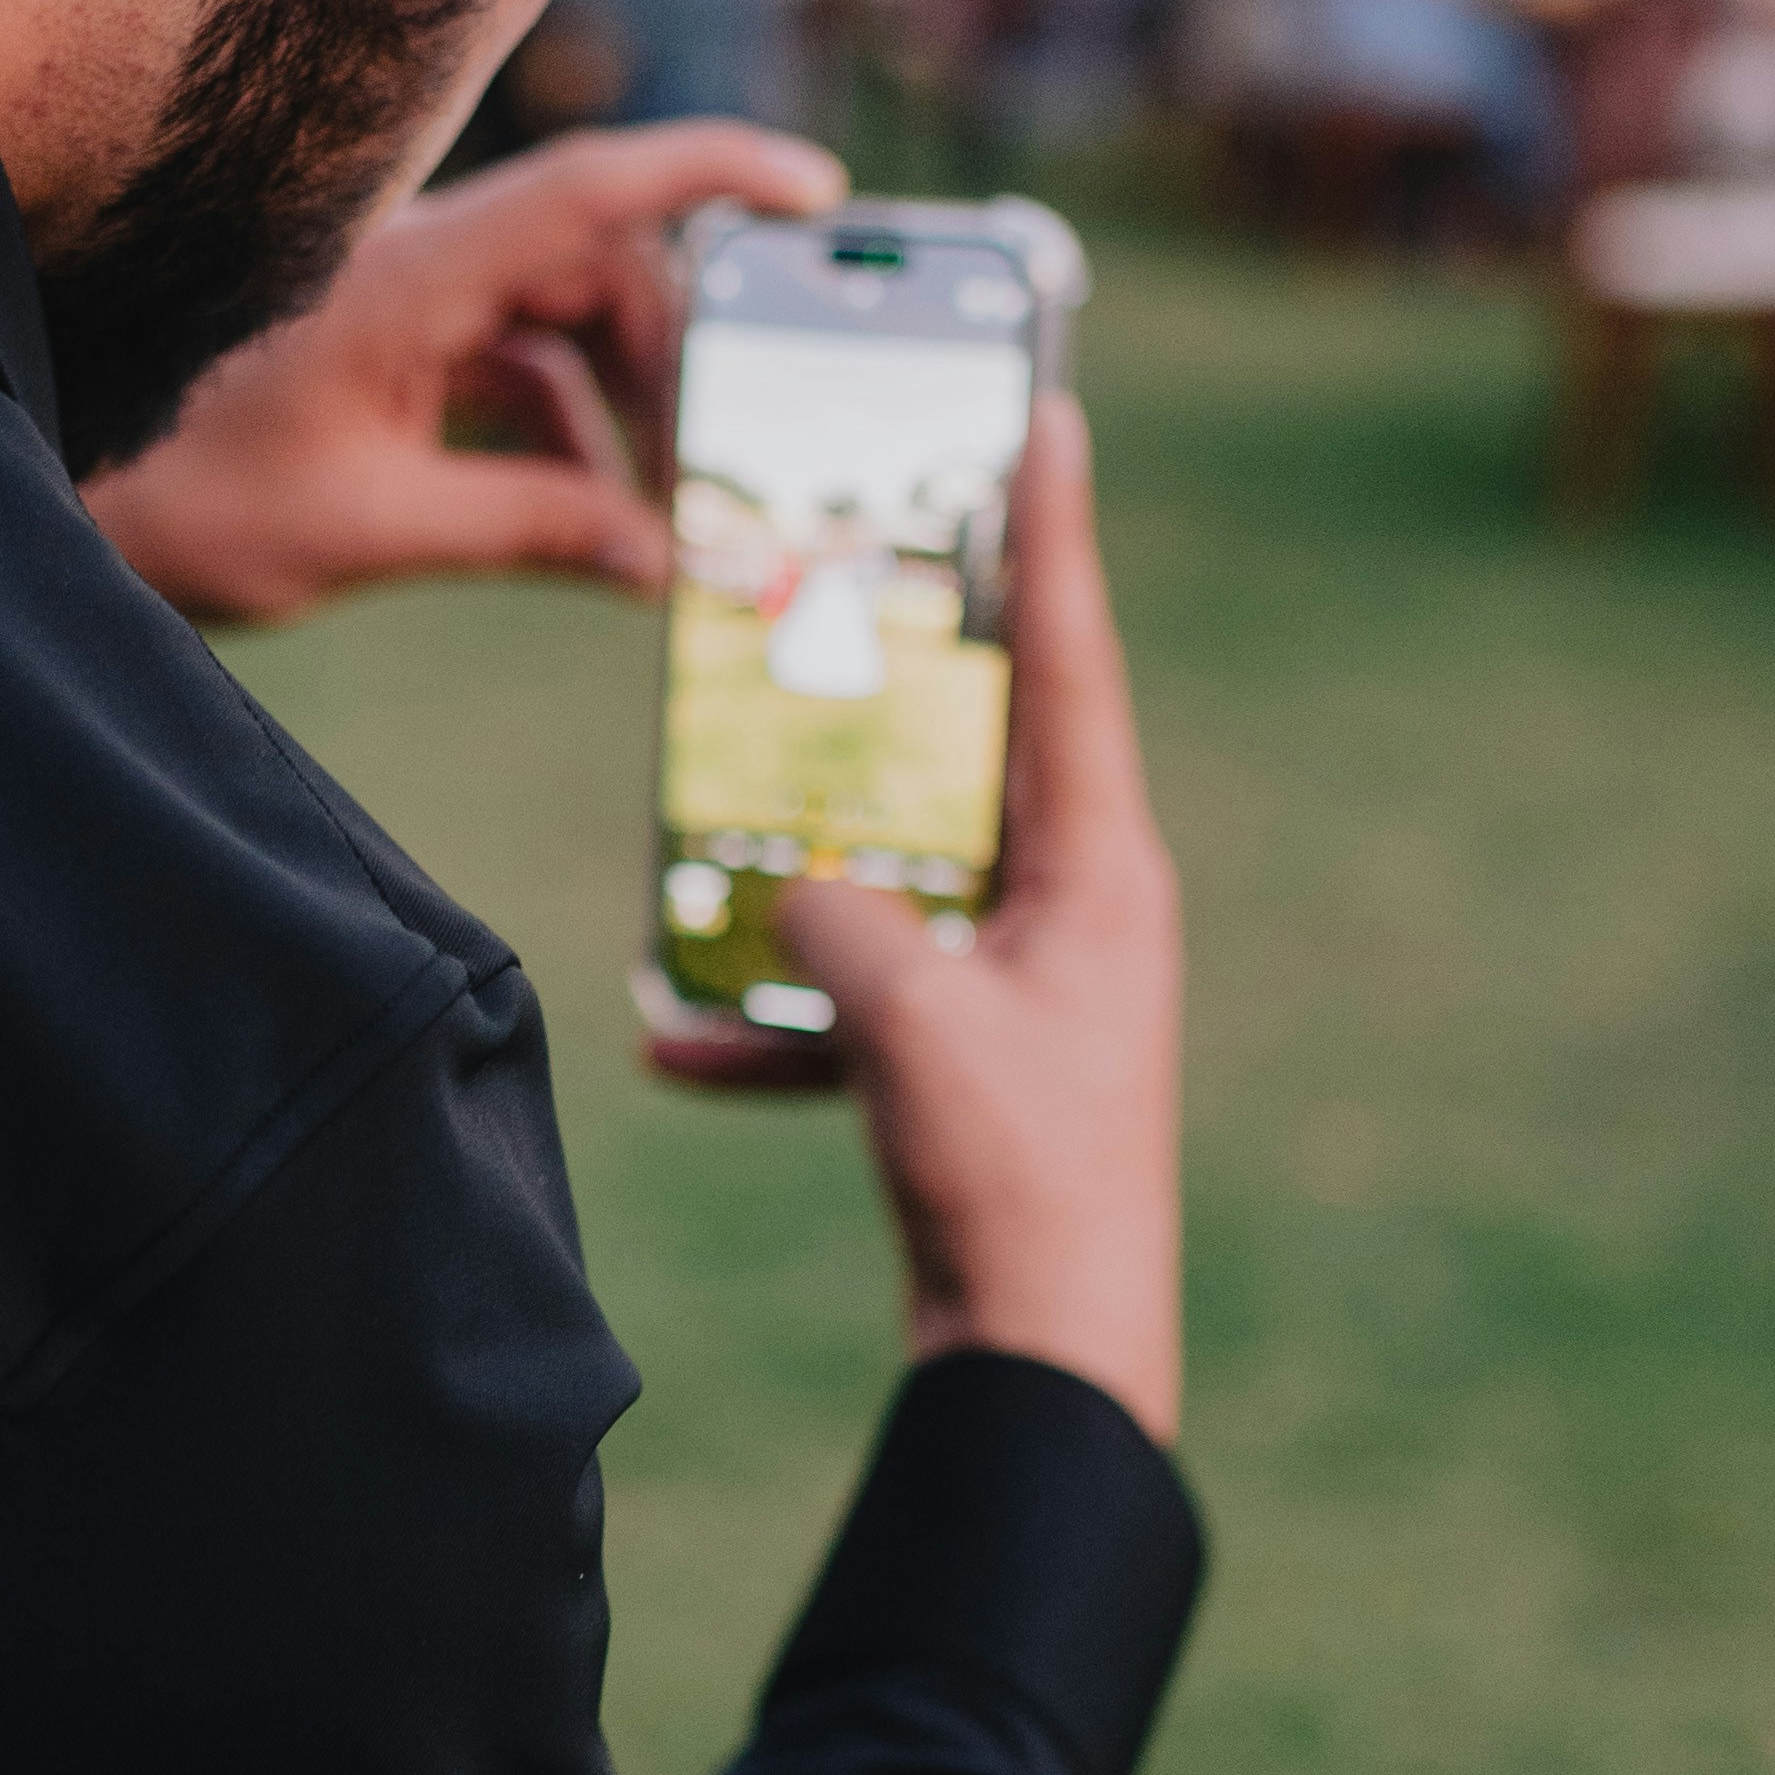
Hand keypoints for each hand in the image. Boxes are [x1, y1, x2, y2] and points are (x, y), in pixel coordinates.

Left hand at [82, 120, 842, 630]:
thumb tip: (656, 562)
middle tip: (721, 472)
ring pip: (562, 320)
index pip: (591, 191)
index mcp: (412, 274)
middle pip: (599, 267)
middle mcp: (417, 261)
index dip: (714, 175)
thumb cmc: (185, 498)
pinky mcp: (391, 345)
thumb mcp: (374, 530)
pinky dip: (561, 435)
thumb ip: (525, 532)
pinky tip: (584, 525)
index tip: (814, 192)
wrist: (64, 494)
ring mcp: (404, 299)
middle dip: (675, 363)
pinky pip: (512, 365)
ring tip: (651, 525)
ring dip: (620, 412)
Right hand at [646, 398, 1183, 1439]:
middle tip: (838, 563)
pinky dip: (778, 1016)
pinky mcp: (974, 1056)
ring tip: (711, 810)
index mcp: (1099, 868)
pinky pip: (862, 997)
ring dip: (805, 856)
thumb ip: (838, 919)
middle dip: (893, 673)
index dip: (1053, 532)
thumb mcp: (913, 1025)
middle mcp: (1074, 904)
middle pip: (975, 743)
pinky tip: (675, 1039)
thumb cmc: (1018, 1181)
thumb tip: (793, 885)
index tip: (1046, 413)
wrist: (1045, 1361)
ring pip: (901, 864)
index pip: (1072, 658)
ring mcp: (1024, 980)